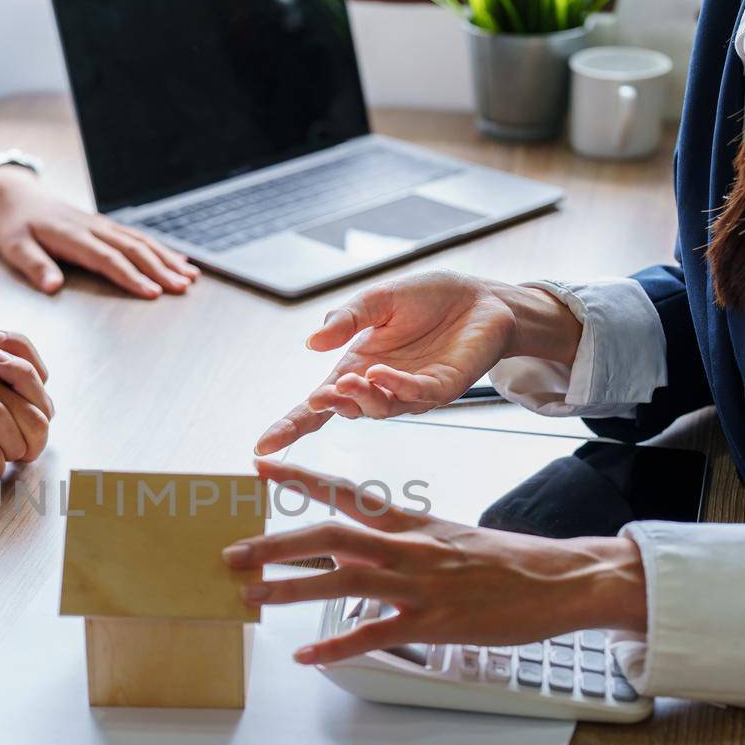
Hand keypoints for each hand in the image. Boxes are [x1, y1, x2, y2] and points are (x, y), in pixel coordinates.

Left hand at [0, 167, 200, 299]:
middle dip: (160, 269)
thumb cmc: (15, 226)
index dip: (131, 276)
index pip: (107, 259)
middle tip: (182, 288)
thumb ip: (34, 266)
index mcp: (73, 236)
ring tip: (190, 277)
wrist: (18, 195)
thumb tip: (53, 286)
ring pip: (141, 242)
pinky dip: (161, 249)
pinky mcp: (106, 226)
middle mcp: (93, 229)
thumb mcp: (14, 246)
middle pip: (133, 249)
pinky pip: (138, 237)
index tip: (153, 293)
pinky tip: (179, 260)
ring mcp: (103, 225)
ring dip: (167, 259)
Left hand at [222, 460, 646, 662]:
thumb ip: (403, 542)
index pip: (345, 493)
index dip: (300, 479)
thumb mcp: (449, 538)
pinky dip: (334, 646)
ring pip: (339, 580)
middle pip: (327, 536)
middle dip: (275, 544)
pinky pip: (372, 634)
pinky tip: (306, 655)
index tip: (260, 467)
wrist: (558, 581)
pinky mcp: (433, 621)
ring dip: (289, 589)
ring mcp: (418, 584)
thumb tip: (364, 549)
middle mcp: (407, 547)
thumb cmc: (505, 563)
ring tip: (250, 598)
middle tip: (233, 553)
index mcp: (410, 523)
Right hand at [254, 271, 581, 453]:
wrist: (482, 298)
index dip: (289, 426)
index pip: (316, 405)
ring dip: (360, 398)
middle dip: (327, 409)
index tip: (262, 446)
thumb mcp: (377, 301)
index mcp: (354, 367)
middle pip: (342, 412)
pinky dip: (395, 388)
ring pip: (377, 409)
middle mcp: (378, 387)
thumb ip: (345, 319)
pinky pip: (414, 396)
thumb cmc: (429, 300)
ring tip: (350, 379)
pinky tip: (383, 374)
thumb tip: (311, 341)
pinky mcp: (441, 390)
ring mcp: (409, 393)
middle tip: (320, 396)